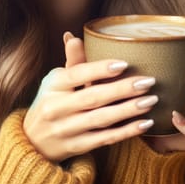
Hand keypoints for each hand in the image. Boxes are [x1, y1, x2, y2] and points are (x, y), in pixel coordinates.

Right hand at [23, 32, 158, 161]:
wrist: (33, 143)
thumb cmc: (52, 103)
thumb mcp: (56, 82)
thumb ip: (72, 62)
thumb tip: (74, 37)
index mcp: (52, 85)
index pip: (76, 74)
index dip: (100, 69)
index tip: (125, 64)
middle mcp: (56, 108)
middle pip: (93, 97)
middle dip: (123, 89)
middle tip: (148, 81)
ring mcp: (66, 130)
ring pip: (101, 119)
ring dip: (129, 110)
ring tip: (152, 100)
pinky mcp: (77, 147)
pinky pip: (105, 139)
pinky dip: (126, 131)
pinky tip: (145, 123)